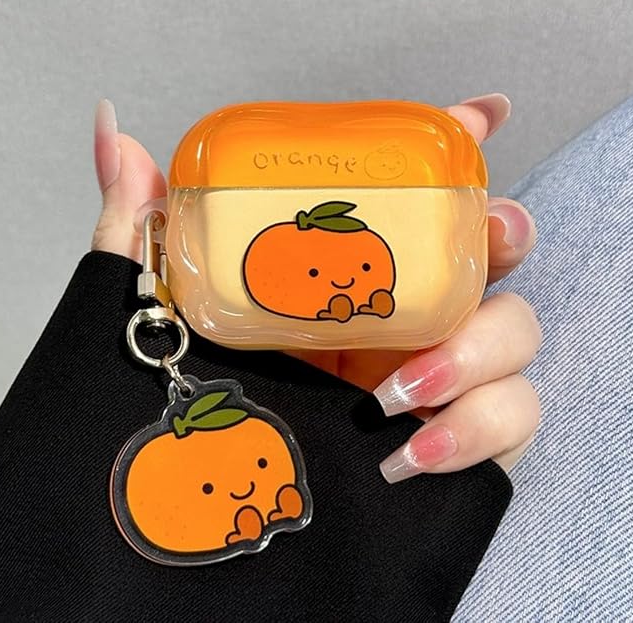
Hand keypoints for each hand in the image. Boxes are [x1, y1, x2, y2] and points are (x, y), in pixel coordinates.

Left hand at [92, 95, 539, 483]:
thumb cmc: (195, 405)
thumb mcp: (165, 309)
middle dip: (503, 232)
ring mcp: (440, 376)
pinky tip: (412, 451)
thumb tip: (116, 132)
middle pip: (487, 254)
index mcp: (348, 275)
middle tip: (492, 232)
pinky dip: (475, 429)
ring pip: (515, 331)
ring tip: (398, 392)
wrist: (213, 514)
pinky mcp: (461, 439)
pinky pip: (512, 417)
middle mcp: (403, 316)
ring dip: (479, 348)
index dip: (457, 153)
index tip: (481, 117)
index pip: (418, 201)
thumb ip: (144, 224)